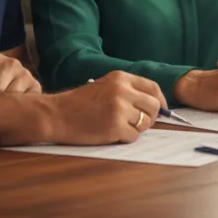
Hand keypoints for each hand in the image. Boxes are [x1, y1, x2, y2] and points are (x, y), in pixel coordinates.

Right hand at [49, 71, 167, 144]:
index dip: (160, 100)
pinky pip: (133, 136)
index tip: (160, 109)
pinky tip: (111, 133)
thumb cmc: (80, 103)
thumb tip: (156, 104)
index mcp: (121, 78)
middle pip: (154, 106)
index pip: (153, 87)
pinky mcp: (114, 127)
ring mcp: (119, 109)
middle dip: (150, 117)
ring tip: (118, 126)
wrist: (56, 114)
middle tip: (138, 122)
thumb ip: (128, 91)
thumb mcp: (105, 86)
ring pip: (145, 123)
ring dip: (135, 128)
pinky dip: (125, 138)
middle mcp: (122, 91)